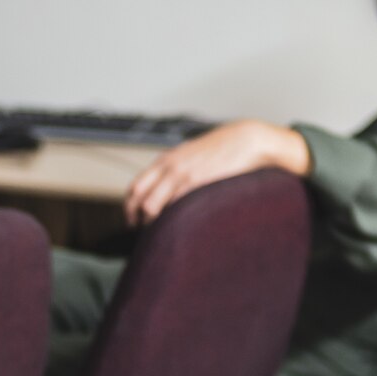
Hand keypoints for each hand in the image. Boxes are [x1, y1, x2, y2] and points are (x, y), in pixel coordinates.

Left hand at [123, 120, 309, 224]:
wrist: (246, 140)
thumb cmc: (222, 151)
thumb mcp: (191, 155)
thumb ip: (175, 170)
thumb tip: (165, 190)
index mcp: (165, 160)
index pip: (135, 187)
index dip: (130, 208)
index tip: (132, 222)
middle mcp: (169, 167)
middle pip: (139, 200)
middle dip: (137, 220)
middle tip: (143, 234)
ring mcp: (182, 176)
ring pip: (152, 207)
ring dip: (154, 224)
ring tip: (163, 235)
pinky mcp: (197, 184)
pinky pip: (175, 209)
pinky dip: (172, 222)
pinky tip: (180, 229)